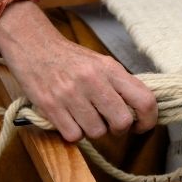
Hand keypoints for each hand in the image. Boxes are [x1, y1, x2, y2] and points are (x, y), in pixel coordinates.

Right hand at [0, 2, 157, 141]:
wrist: (33, 46)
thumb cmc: (71, 59)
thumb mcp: (102, 64)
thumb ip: (121, 85)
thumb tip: (142, 111)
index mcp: (111, 69)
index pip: (145, 100)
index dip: (149, 120)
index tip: (142, 126)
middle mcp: (93, 81)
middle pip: (122, 122)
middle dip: (119, 129)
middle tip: (110, 123)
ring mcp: (71, 94)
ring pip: (97, 132)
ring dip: (93, 130)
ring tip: (85, 116)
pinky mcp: (50, 106)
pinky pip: (74, 136)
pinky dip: (74, 133)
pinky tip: (70, 119)